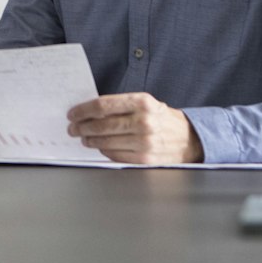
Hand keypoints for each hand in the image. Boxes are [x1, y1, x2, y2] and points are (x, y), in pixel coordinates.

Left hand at [66, 92, 202, 163]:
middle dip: (82, 127)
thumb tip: (89, 111)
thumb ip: (120, 105)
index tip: (72, 114)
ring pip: (106, 142)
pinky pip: (115, 155)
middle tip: (72, 128)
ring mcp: (145, 142)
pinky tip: (99, 147)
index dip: (83, 110)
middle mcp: (144, 121)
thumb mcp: (146, 103)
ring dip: (90, 140)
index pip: (103, 105)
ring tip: (83, 138)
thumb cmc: (161, 119)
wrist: (189, 139)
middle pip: (101, 125)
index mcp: (143, 102)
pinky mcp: (145, 160)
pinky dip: (103, 151)